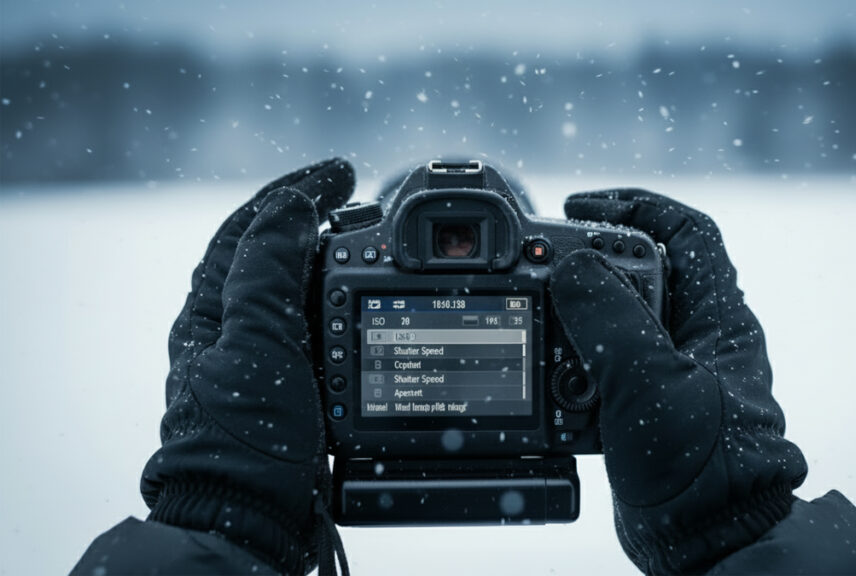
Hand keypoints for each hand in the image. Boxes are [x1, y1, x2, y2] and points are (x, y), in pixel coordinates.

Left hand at [140, 159, 353, 574]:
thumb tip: (288, 206)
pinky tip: (368, 307)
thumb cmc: (244, 437)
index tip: (342, 172)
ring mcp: (265, 358)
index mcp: (215, 309)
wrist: (248, 517)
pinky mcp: (293, 387)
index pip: (252, 227)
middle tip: (362, 203)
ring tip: (371, 243)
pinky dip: (345, 306)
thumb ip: (268, 270)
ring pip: (300, 290)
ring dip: (333, 259)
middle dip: (316, 218)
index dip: (296, 191)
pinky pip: (319, 328)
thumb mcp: (257, 342)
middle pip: (275, 252)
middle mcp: (235, 327)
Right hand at [549, 189, 806, 573]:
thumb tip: (573, 267)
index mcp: (716, 317)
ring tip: (541, 327)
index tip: (580, 206)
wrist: (707, 540)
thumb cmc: (706, 465)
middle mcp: (693, 338)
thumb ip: (609, 318)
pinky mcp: (638, 407)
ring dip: (572, 320)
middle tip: (544, 270)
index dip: (636, 205)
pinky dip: (568, 367)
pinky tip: (550, 378)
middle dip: (588, 266)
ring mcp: (665, 373)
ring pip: (610, 320)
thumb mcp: (651, 380)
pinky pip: (595, 367)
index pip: (686, 232)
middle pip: (637, 271)